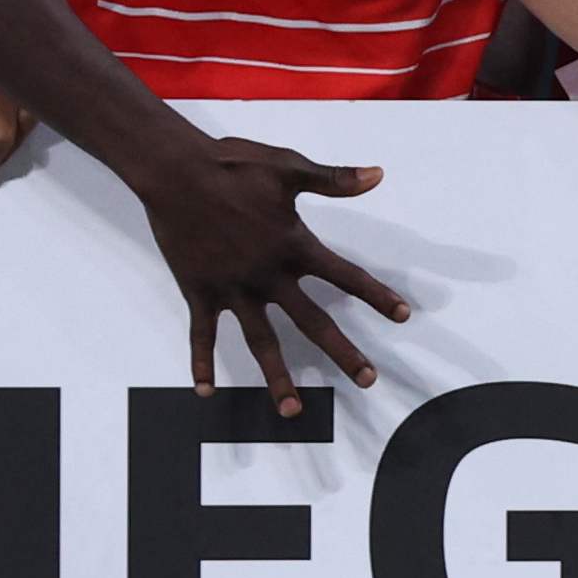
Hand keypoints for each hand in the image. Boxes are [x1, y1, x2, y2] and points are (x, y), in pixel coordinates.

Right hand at [134, 140, 410, 410]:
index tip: (403, 316)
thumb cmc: (232, 166)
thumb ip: (334, 179)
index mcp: (293, 245)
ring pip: (261, 342)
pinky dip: (200, 362)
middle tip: (368, 379)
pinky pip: (201, 335)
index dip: (376, 295)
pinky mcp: (199, 291)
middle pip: (313, 320)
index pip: (345, 275)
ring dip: (277, 377)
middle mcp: (268, 274)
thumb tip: (378, 175)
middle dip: (342, 352)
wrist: (174, 171)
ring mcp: (232, 288)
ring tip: (293, 411)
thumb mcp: (288, 168)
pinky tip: (205, 392)